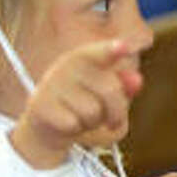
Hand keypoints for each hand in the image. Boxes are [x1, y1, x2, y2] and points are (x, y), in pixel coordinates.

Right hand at [10, 39, 142, 168]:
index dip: (112, 50)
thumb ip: (126, 87)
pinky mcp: (39, 105)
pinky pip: (73, 124)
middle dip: (116, 112)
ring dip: (93, 123)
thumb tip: (137, 80)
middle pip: (110, 91)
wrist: (49, 127)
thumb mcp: (109, 97)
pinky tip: (66, 124)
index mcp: (86, 57)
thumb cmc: (86, 107)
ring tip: (81, 117)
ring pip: (92, 112)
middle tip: (110, 119)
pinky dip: (76, 130)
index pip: (101, 52)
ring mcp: (50, 83)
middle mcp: (66, 65)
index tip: (124, 47)